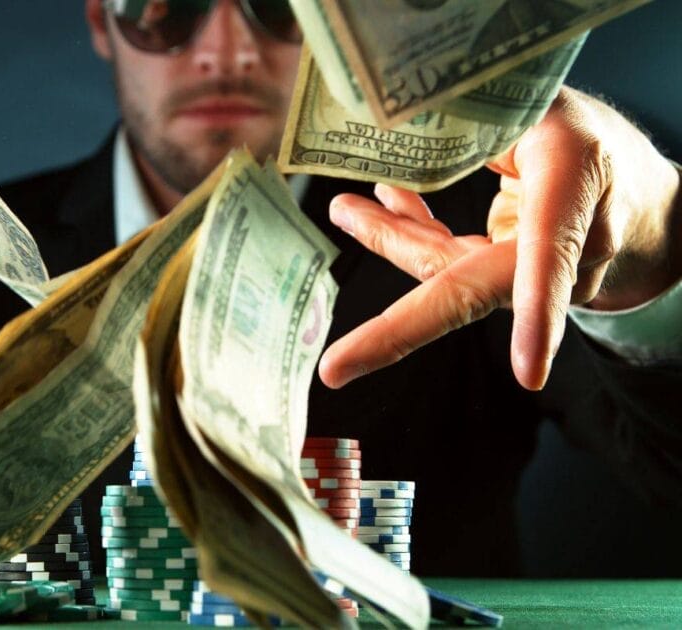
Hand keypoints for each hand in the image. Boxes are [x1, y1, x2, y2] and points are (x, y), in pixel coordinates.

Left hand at [320, 87, 680, 390]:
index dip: (538, 309)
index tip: (528, 372)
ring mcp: (533, 272)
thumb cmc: (586, 138)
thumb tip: (405, 142)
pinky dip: (412, 232)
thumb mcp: (542, 105)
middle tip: (334, 368)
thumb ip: (484, 125)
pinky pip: (451, 261)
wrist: (633, 189)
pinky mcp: (507, 277)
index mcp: (578, 190)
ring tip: (343, 208)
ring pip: (448, 271)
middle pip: (474, 294)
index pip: (554, 252)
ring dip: (390, 238)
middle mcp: (565, 246)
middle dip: (397, 333)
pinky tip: (384, 203)